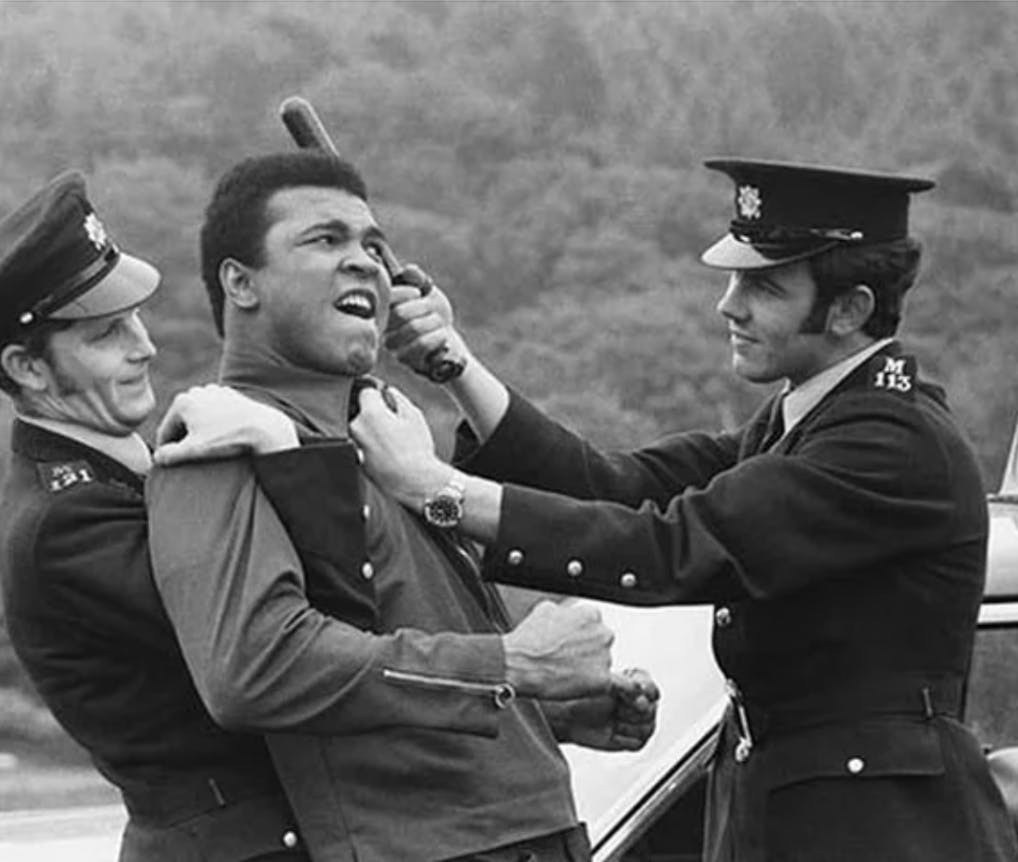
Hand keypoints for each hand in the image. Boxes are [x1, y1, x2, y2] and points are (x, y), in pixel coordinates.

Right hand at [153, 384, 298, 466]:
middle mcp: (196, 391)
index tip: (170, 464)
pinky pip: (214, 413)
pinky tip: (222, 436)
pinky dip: (214, 423)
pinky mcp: (229, 395)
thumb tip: (157, 457)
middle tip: (192, 457)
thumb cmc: (228, 438)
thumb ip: (171, 454)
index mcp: (182, 402)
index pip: (165, 430)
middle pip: (181, 422)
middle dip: (184, 439)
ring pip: (198, 416)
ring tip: (209, 447)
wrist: (263, 428)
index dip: (166, 450)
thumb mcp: (195, 450)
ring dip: (199, 431)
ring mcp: (214, 391)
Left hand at [349, 385, 448, 506]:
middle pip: (362, 412)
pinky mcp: (356, 460)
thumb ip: (398, 398)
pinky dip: (371, 447)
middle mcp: (357, 428)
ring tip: (393, 442)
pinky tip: (388, 453)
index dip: (379, 395)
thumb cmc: (416, 452)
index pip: (366, 392)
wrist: (413, 483)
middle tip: (395, 425)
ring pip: (361, 430)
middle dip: (375, 415)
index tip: (387, 401)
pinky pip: (361, 446)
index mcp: (370, 414)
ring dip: (372, 431)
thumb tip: (389, 392)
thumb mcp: (414, 416)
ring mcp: (354, 446)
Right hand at [385, 276, 468, 378]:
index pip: (385, 299)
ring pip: (414, 328)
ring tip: (438, 325)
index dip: (403, 293)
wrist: (448, 342)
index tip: (418, 293)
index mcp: (386, 309)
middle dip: (424, 308)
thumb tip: (410, 270)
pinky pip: (422, 344)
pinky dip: (437, 336)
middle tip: (432, 312)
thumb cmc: (435, 316)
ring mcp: (393, 346)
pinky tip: (441, 336)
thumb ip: (419, 281)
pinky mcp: (406, 360)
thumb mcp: (429, 295)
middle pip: (400, 313)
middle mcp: (384, 328)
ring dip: (434, 322)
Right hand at [502, 599, 613, 699]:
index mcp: (591, 615)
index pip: (594, 623)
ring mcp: (604, 658)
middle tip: (567, 657)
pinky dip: (591, 685)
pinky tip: (574, 682)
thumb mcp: (545, 609)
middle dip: (587, 649)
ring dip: (589, 667)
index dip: (580, 633)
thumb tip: (566, 615)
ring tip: (566, 670)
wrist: (519, 665)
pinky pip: (604, 684)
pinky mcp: (602, 681)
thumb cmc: (529, 640)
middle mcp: (603, 634)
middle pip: (601, 643)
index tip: (571, 641)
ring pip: (601, 663)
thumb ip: (565, 611)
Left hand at [549, 668, 659, 751]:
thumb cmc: (581, 695)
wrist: (567, 715)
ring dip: (628, 725)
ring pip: (647, 728)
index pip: (653, 690)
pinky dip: (624, 738)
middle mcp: (639, 705)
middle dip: (633, 710)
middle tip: (618, 707)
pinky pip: (637, 743)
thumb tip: (640, 693)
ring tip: (614, 719)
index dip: (647, 692)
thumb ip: (625, 686)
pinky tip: (612, 731)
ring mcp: (636, 723)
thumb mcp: (604, 685)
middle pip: (652, 711)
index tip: (638, 692)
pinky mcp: (630, 741)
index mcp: (635, 686)